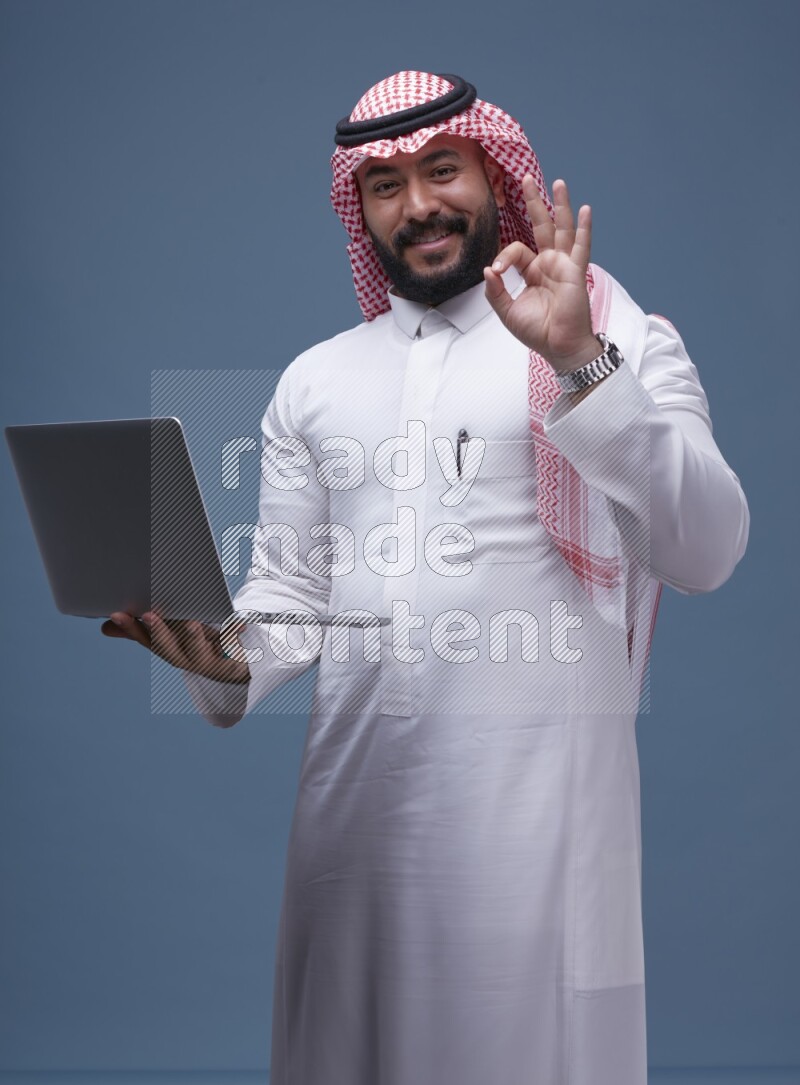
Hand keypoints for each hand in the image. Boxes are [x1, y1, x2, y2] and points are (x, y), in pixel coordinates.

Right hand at [101, 611, 249, 684]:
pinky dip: (233, 635)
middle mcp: (183, 658)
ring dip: (193, 636)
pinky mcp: (229, 658)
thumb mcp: (168, 635)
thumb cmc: (194, 643)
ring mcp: (206, 660)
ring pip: (198, 650)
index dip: (130, 628)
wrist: (231, 666)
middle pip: (168, 648)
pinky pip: (231, 647)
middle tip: (149, 614)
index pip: (145, 640)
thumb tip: (105, 627)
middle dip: (158, 631)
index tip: (116, 613)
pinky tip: (237, 625)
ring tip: (190, 622)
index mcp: (167, 650)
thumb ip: (141, 630)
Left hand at [483, 177, 599, 372]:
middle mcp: (549, 263)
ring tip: (559, 183)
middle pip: (541, 226)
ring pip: (562, 229)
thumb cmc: (537, 331)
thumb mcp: (507, 312)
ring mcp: (564, 265)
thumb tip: (487, 269)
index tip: (496, 271)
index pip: (517, 250)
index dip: (503, 256)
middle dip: (534, 202)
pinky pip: (581, 247)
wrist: (558, 347)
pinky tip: (586, 210)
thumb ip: (495, 291)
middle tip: (526, 179)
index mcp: (533, 271)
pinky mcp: (576, 272)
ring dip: (561, 205)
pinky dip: (584, 228)